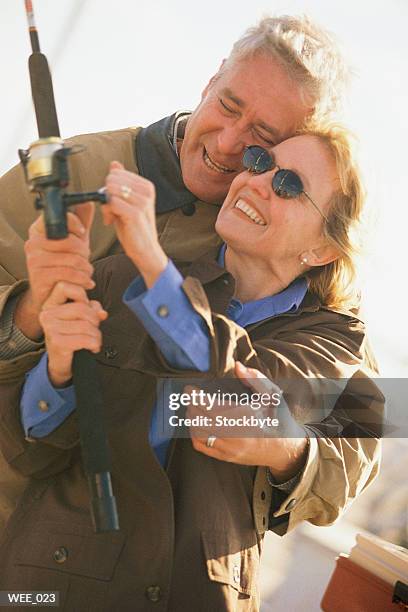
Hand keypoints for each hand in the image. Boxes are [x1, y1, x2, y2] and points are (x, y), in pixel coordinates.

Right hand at [16, 203, 94, 338]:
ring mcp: (34, 259)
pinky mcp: (39, 276)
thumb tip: (88, 203)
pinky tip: (86, 283)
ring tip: (87, 273)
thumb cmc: (62, 265)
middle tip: (87, 261)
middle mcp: (33, 242)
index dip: (77, 225)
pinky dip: (82, 279)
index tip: (82, 234)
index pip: (62, 217)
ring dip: (86, 269)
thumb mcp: (74, 242)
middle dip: (85, 253)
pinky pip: (69, 274)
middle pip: (71, 241)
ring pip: (73, 259)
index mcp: (39, 229)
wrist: (50, 295)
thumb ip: (81, 223)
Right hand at [39, 281, 106, 386]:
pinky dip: (95, 344)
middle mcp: (47, 314)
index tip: (88, 304)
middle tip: (95, 329)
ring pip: (86, 325)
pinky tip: (93, 348)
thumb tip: (102, 313)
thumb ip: (92, 309)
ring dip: (96, 335)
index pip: (64, 286)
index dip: (80, 293)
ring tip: (95, 340)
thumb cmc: (72, 336)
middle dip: (95, 320)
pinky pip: (85, 339)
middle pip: (82, 308)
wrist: (61, 363)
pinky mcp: (57, 342)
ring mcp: (50, 328)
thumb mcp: (82, 318)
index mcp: (50, 304)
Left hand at [103, 161, 167, 286]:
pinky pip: (111, 203)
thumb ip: (121, 182)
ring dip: (106, 205)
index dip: (109, 187)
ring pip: (110, 190)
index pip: (116, 173)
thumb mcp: (126, 201)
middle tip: (111, 210)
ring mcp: (142, 202)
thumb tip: (114, 164)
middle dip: (106, 194)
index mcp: (146, 186)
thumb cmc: (134, 228)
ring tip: (112, 217)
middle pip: (112, 179)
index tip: (113, 202)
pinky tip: (111, 222)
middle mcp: (147, 191)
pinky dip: (107, 213)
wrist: (145, 250)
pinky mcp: (136, 213)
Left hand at [186, 362, 308, 481]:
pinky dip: (193, 433)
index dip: (195, 397)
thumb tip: (237, 365)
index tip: (189, 389)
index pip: (210, 406)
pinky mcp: (226, 457)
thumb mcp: (272, 394)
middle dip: (191, 405)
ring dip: (191, 418)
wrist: (285, 448)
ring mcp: (229, 448)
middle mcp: (235, 434)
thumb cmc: (277, 417)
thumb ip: (255, 378)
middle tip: (190, 396)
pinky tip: (195, 423)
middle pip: (200, 419)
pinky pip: (201, 446)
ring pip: (198, 433)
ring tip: (192, 407)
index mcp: (245, 417)